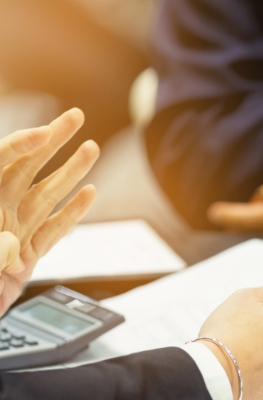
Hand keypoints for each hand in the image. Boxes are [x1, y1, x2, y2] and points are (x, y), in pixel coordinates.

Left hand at [0, 108, 99, 314]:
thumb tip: (8, 241)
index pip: (0, 161)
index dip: (20, 145)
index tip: (43, 134)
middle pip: (28, 167)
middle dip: (54, 140)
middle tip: (76, 117)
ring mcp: (14, 233)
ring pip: (47, 195)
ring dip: (71, 171)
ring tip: (91, 148)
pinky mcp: (28, 256)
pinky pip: (54, 230)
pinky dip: (73, 213)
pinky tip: (88, 193)